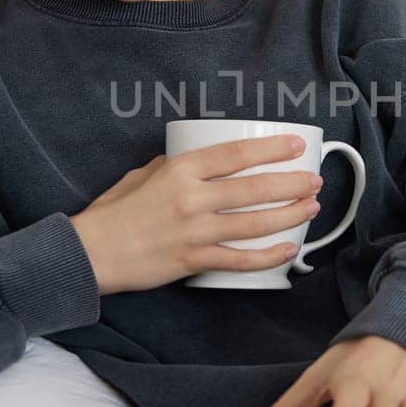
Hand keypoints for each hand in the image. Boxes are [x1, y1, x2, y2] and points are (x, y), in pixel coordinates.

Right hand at [69, 135, 323, 294]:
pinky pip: (241, 260)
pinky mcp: (194, 261)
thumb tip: (200, 160)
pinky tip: (288, 250)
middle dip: (292, 184)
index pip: (235, 154)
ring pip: (255, 224)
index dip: (271, 149)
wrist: (91, 253)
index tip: (296, 146)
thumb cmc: (114, 212)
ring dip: (290, 216)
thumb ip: (173, 166)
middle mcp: (192, 199)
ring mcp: (195, 232)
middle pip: (255, 189)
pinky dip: (268, 256)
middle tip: (314, 180)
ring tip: (311, 208)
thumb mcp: (142, 175)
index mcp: (180, 171)